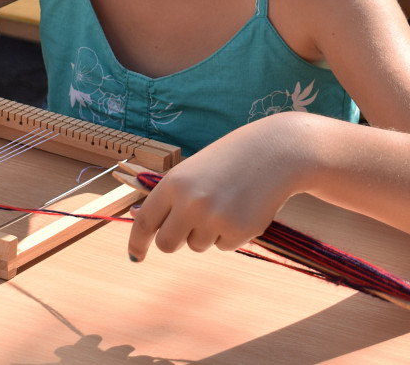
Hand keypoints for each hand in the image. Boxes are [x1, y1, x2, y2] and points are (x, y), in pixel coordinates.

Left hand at [127, 117, 309, 260]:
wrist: (274, 152)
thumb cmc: (229, 160)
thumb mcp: (192, 171)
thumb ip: (171, 197)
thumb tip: (141, 221)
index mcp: (174, 184)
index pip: (145, 222)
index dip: (137, 242)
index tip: (136, 257)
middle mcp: (190, 203)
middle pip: (167, 244)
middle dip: (175, 240)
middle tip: (191, 225)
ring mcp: (214, 219)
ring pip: (197, 245)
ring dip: (207, 233)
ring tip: (226, 203)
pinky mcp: (237, 232)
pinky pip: (223, 247)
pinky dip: (230, 234)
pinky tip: (243, 209)